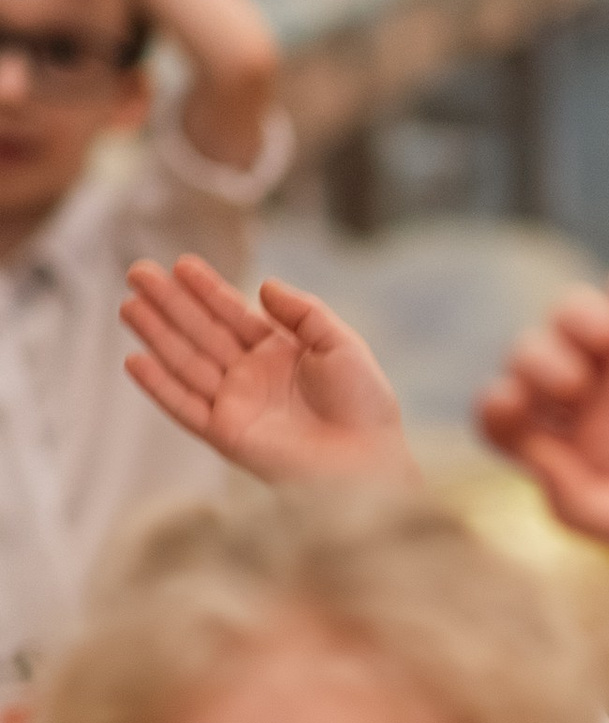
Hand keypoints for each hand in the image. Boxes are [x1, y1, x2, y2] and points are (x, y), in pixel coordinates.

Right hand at [121, 258, 411, 483]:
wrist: (366, 459)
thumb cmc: (363, 403)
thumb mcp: (340, 343)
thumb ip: (303, 311)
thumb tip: (263, 285)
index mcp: (280, 352)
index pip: (234, 313)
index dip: (207, 289)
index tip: (180, 263)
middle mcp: (252, 375)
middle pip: (202, 332)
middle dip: (170, 302)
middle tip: (138, 271)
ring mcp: (236, 404)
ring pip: (186, 362)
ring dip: (156, 334)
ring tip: (129, 305)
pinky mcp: (226, 434)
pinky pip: (184, 406)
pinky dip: (158, 386)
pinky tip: (134, 360)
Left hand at [479, 260, 608, 564]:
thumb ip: (573, 500)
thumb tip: (529, 449)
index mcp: (568, 445)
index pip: (502, 413)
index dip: (498, 405)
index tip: (519, 410)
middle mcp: (593, 395)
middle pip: (530, 352)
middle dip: (536, 358)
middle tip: (575, 386)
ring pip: (574, 309)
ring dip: (576, 317)